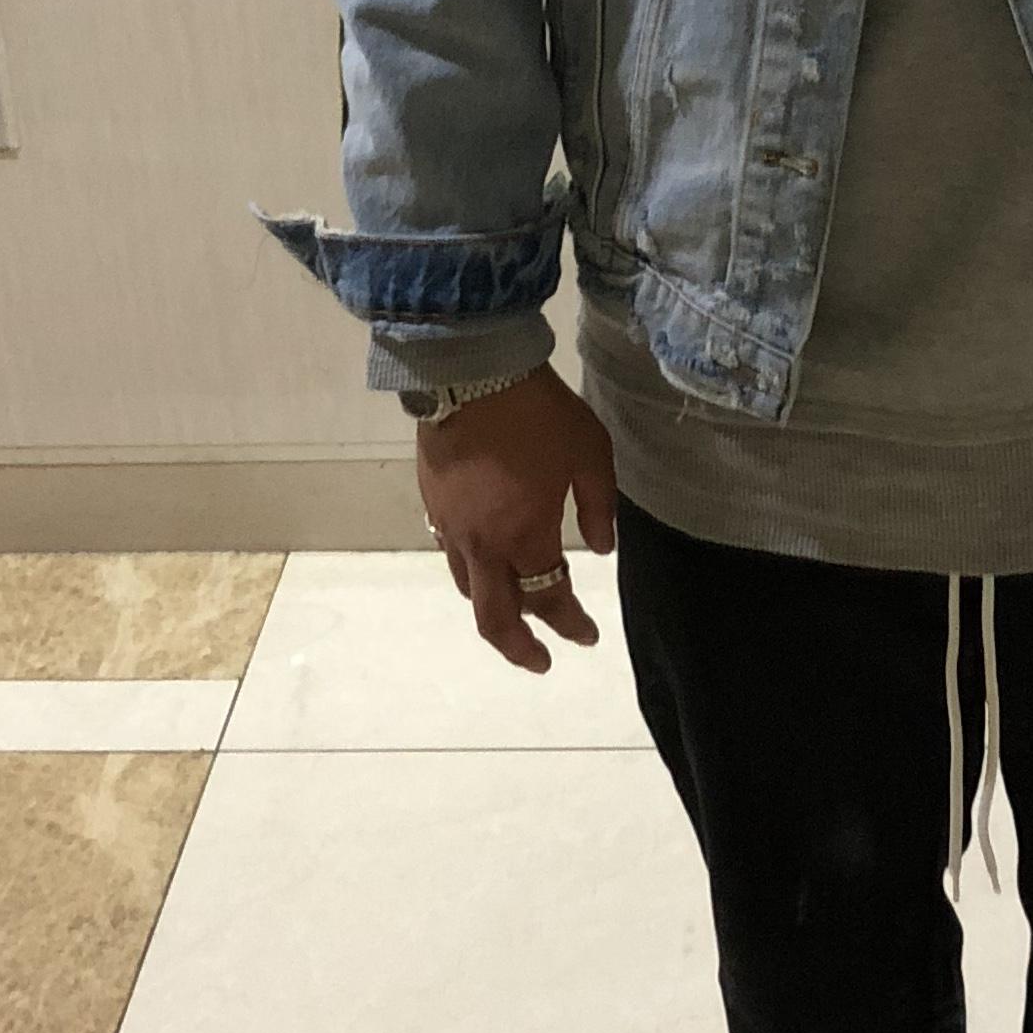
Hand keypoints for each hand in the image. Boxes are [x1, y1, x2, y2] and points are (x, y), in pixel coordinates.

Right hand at [415, 367, 614, 673]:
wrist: (470, 370)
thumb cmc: (539, 413)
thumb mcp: (590, 455)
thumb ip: (598, 508)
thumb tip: (600, 550)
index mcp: (525, 537)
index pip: (551, 600)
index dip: (571, 625)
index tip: (590, 638)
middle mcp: (482, 545)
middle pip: (494, 619)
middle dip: (519, 648)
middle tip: (541, 662)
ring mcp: (450, 527)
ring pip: (468, 589)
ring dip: (493, 610)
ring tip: (515, 612)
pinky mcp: (432, 505)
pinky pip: (451, 556)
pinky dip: (473, 573)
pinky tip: (488, 561)